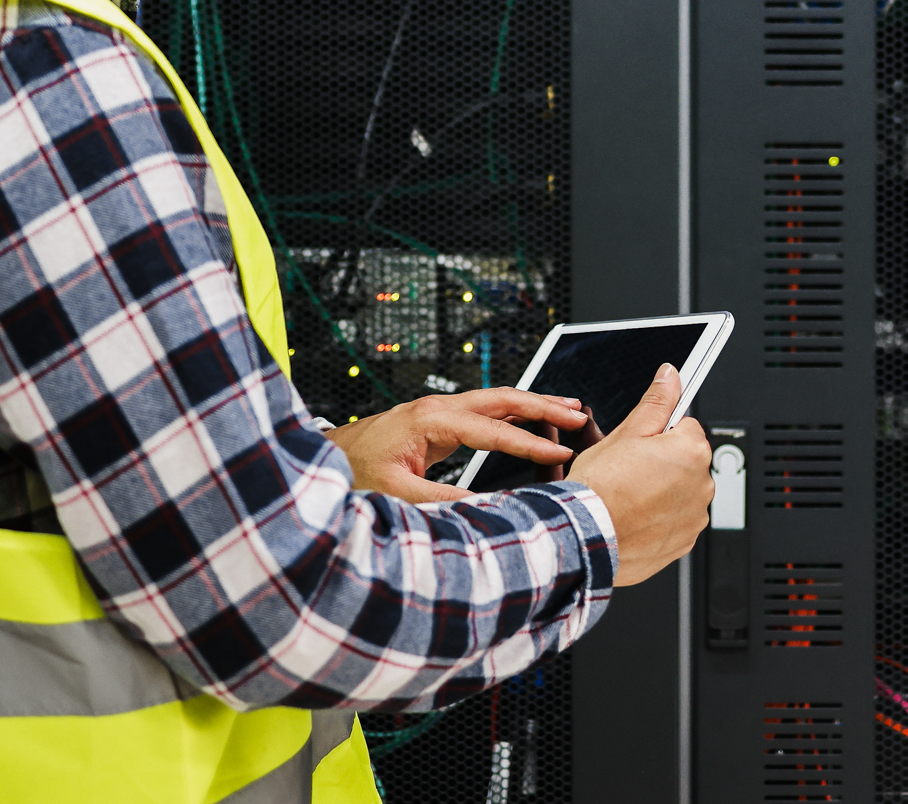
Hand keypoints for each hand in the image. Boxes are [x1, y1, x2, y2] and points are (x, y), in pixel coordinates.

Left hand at [325, 388, 590, 502]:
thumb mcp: (397, 493)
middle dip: (544, 405)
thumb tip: (488, 507)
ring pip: (496, 400)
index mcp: (431, 420)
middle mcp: (438, 407)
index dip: (530, 443)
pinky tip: (530, 419)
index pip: (493, 431)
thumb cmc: (354, 472)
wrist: (326, 458)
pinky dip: (514, 413)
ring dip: (533, 404)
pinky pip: (484, 410)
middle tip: (580, 416)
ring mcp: (438, 409)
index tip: (560, 453)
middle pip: (503, 399)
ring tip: (569, 409)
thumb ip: (443, 499)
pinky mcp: (436, 419)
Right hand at [570, 364, 712, 587]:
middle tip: (630, 470)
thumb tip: (671, 375)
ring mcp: (694, 517)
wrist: (584, 538)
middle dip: (662, 461)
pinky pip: (676, 521)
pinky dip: (660, 519)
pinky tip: (635, 516)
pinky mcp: (684, 542)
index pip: (686, 425)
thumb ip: (656, 401)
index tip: (642, 443)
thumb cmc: (600, 488)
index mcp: (692, 451)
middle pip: (685, 460)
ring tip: (630, 495)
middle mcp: (702, 485)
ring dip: (662, 491)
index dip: (658, 432)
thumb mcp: (626, 433)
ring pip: (681, 491)